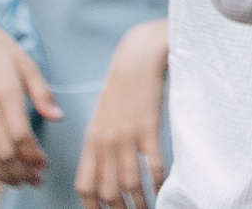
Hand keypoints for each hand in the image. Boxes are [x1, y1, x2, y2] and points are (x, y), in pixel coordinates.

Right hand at [0, 13, 61, 186]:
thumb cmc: (2, 50)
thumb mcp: (28, 65)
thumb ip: (42, 94)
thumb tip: (58, 117)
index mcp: (6, 93)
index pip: (20, 135)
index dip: (33, 155)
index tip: (44, 163)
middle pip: (3, 152)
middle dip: (21, 171)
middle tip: (36, 178)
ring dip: (4, 174)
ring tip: (21, 180)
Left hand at [75, 20, 168, 208]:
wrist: (137, 58)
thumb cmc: (122, 88)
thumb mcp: (103, 117)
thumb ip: (101, 145)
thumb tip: (106, 172)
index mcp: (92, 140)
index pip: (85, 185)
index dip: (93, 207)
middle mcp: (106, 142)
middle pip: (107, 190)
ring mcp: (127, 135)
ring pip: (130, 183)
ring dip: (141, 203)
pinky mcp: (148, 127)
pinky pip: (154, 164)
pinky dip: (160, 182)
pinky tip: (165, 189)